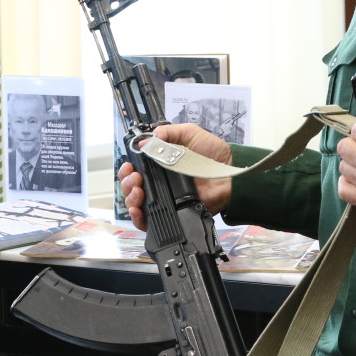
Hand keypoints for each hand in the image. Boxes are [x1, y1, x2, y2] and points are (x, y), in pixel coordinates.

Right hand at [117, 124, 233, 230]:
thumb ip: (167, 133)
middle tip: (135, 178)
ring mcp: (165, 199)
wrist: (229, 175)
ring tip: (138, 190)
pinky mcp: (172, 214)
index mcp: (161, 164)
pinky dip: (138, 218)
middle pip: (132, 187)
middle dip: (126, 183)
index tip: (129, 166)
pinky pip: (149, 221)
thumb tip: (145, 141)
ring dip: (130, 197)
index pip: (136, 169)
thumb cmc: (213, 153)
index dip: (128, 169)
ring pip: (136, 204)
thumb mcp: (189, 133)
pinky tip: (138, 209)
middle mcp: (160, 183)